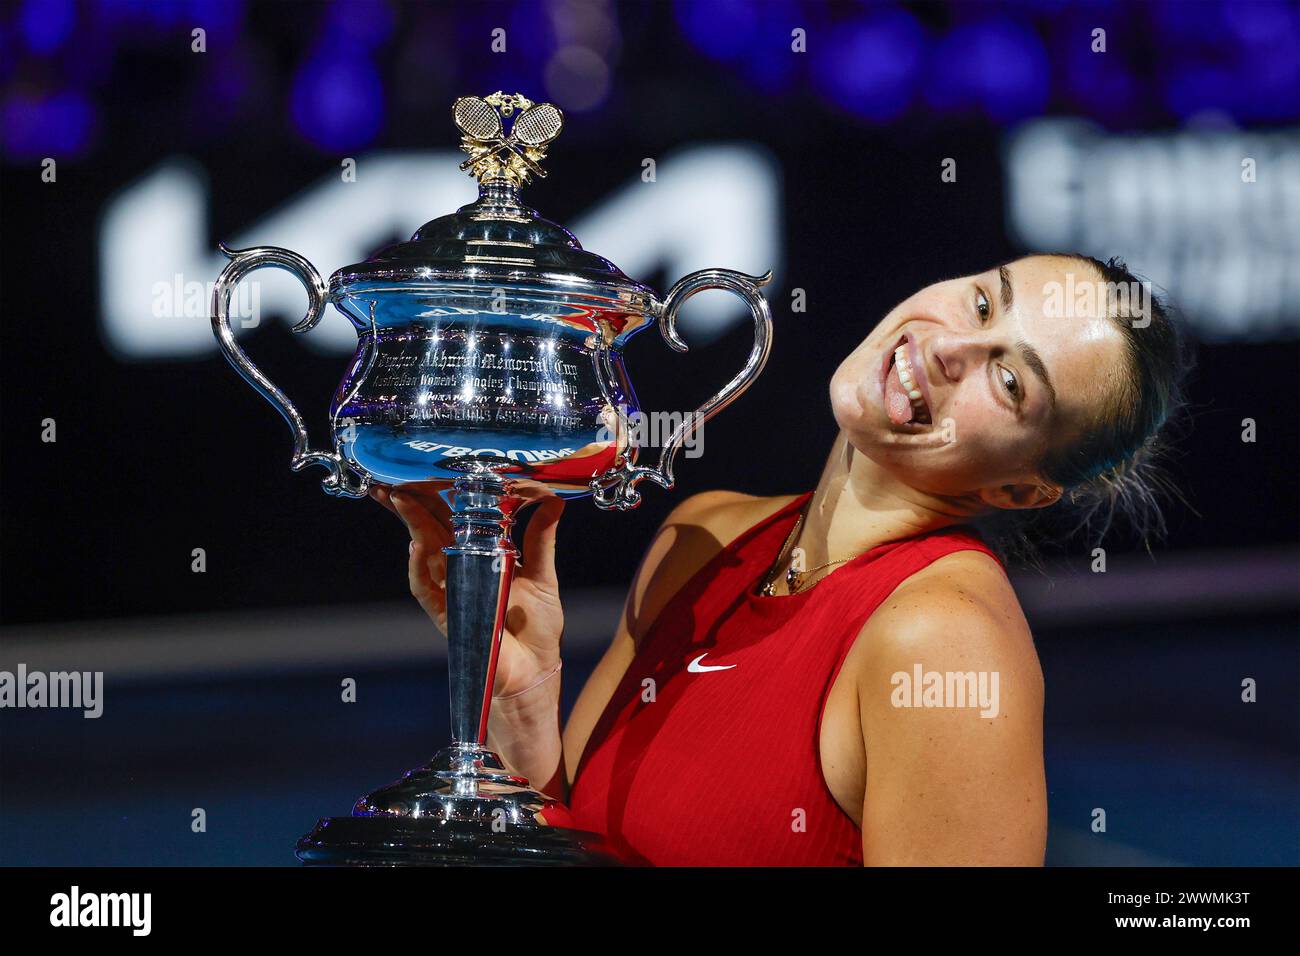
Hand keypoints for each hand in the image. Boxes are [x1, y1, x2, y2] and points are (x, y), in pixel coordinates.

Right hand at [370, 484, 565, 698]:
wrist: (535, 670)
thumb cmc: (536, 628)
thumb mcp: (544, 576)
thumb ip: (542, 538)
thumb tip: (553, 498)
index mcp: (482, 554)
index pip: (453, 518)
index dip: (437, 495)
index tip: (425, 469)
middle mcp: (461, 569)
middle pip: (429, 529)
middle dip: (410, 504)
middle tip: (392, 477)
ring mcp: (451, 590)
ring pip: (423, 552)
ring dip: (410, 526)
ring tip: (400, 498)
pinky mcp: (448, 614)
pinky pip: (425, 589)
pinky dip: (419, 568)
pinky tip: (416, 547)